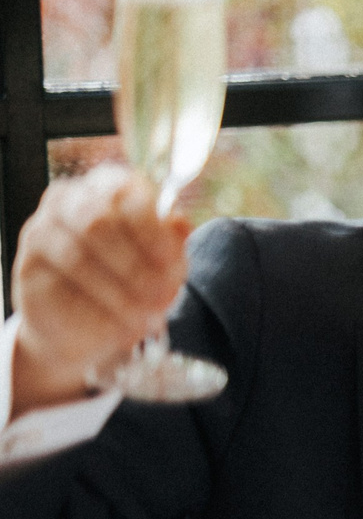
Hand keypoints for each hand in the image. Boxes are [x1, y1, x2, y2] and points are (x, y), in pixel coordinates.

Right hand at [7, 164, 189, 412]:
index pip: (123, 192)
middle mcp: (66, 202)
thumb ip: (172, 243)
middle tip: (162, 299)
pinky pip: (61, 289)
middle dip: (136, 266)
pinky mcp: (26, 270)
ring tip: (147, 320)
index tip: (172, 262)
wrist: (83, 324)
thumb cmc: (128, 281)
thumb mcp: (162, 263)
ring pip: (78, 258)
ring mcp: (40, 233)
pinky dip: (98, 313)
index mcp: (104, 189)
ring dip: (120, 295)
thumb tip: (180, 224)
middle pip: (97, 223)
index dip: (151, 228)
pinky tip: (120, 329)